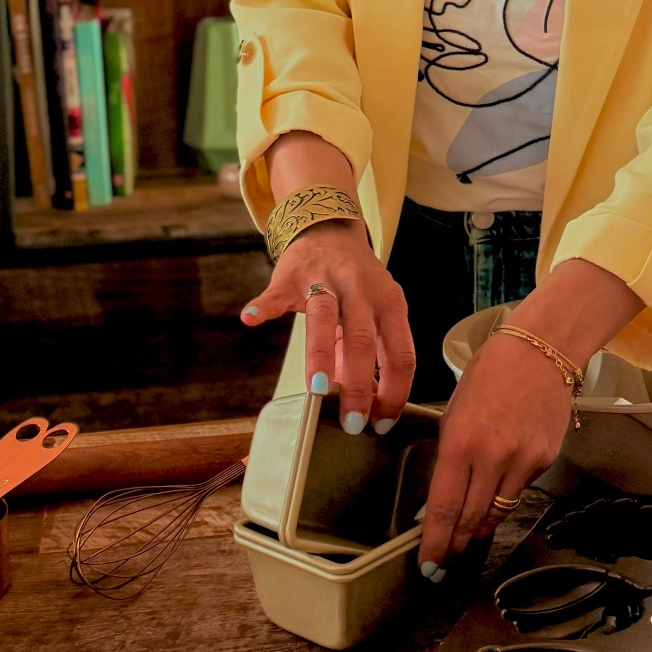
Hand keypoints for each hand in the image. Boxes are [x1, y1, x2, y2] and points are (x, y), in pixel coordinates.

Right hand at [240, 220, 415, 432]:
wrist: (329, 229)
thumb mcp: (373, 314)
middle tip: (352, 422)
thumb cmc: (356, 284)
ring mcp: (326, 280)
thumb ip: (370, 356)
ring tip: (316, 388)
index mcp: (390, 304)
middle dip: (359, 386)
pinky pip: (277, 293)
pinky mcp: (293, 275)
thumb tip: (367, 404)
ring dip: (320, 354)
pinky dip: (265, 307)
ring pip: (325, 318)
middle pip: (364, 341)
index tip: (382, 422)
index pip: (400, 353)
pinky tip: (251, 319)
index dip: (395, 390)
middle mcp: (362, 290)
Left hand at [417, 334, 571, 576]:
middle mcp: (492, 457)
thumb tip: (441, 496)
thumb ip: (448, 456)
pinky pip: (519, 492)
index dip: (435, 542)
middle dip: (456, 544)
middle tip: (445, 559)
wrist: (540, 352)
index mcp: (460, 442)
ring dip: (481, 528)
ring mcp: (522, 461)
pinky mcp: (544, 461)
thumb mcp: (454, 411)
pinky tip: (498, 488)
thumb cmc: (491, 373)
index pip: (444, 507)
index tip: (428, 563)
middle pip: (471, 520)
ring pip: (498, 513)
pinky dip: (505, 496)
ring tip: (469, 534)